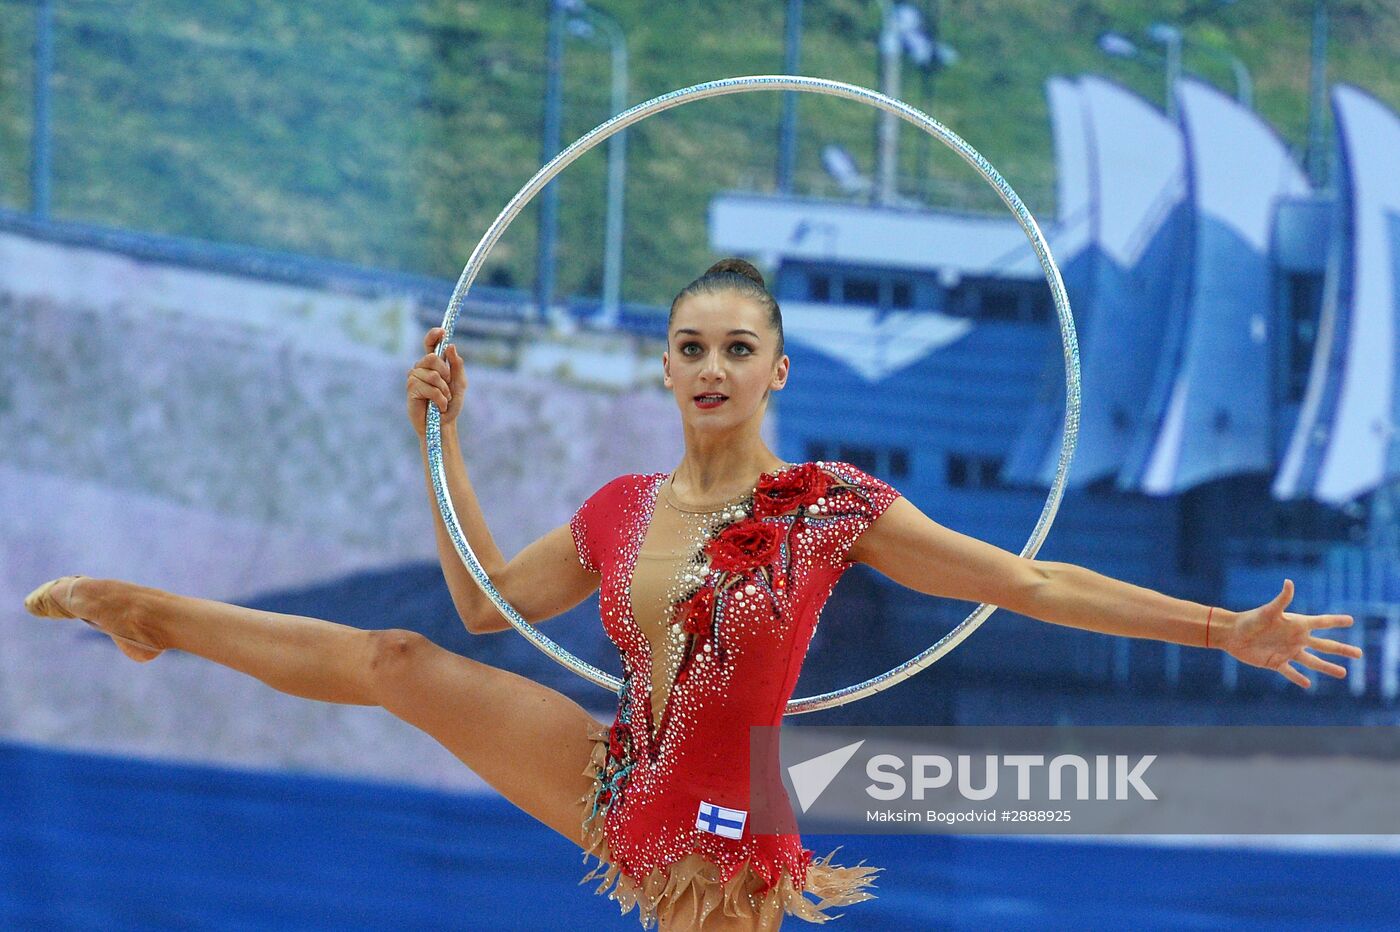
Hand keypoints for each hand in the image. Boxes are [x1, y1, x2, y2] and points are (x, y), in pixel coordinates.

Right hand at [407, 327, 466, 436]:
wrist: (443, 425)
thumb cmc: (450, 404)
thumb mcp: (459, 384)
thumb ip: (457, 365)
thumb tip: (450, 346)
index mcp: (433, 365)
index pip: (430, 345)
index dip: (434, 336)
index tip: (442, 331)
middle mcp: (421, 368)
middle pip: (432, 358)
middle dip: (445, 372)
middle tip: (448, 386)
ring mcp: (414, 378)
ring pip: (433, 375)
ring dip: (444, 390)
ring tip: (443, 400)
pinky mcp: (411, 390)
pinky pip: (429, 388)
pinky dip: (439, 399)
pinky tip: (438, 406)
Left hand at [1217, 579, 1361, 688]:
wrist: (1231, 633)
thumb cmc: (1250, 619)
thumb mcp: (1268, 611)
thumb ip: (1282, 600)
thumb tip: (1289, 582)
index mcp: (1296, 625)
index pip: (1321, 623)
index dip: (1336, 621)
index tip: (1351, 620)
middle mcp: (1295, 638)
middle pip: (1325, 645)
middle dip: (1342, 649)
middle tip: (1360, 653)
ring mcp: (1287, 651)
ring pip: (1313, 661)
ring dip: (1327, 667)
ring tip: (1343, 673)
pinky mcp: (1276, 663)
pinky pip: (1290, 672)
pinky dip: (1298, 678)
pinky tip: (1308, 685)